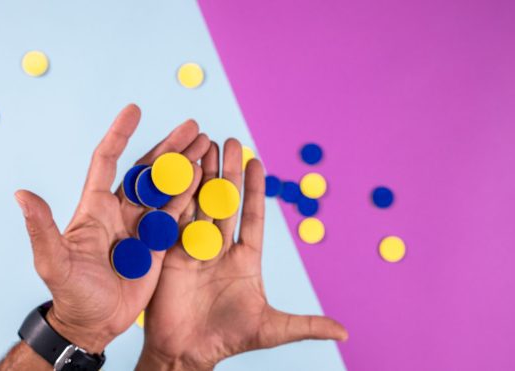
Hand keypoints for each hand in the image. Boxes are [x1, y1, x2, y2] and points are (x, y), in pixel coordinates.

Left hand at [14, 104, 208, 352]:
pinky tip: (206, 178)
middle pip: (147, 170)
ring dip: (186, 166)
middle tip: (193, 127)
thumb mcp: (54, 262)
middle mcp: (120, 211)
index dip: (120, 134)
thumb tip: (22, 194)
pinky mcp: (158, 244)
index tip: (134, 109)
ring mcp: (141, 226)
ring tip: (206, 145)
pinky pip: (177, 214)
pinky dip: (192, 196)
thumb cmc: (70, 293)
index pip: (107, 161)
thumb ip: (42, 229)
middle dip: (170, 147)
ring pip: (166, 188)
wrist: (94, 322)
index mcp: (95, 207)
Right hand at [137, 140, 347, 369]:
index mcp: (245, 257)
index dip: (255, 189)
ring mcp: (193, 246)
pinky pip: (174, 218)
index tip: (257, 161)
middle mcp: (219, 246)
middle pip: (224, 201)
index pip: (252, 215)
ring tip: (203, 145)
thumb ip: (305, 324)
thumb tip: (344, 331)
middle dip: (227, 171)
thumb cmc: (228, 339)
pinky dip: (177, 194)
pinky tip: (178, 170)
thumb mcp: (271, 329)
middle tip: (228, 141)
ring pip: (199, 203)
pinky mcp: (169, 251)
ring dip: (201, 174)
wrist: (185, 353)